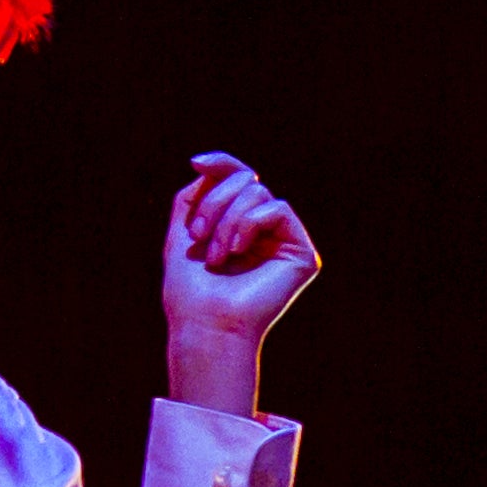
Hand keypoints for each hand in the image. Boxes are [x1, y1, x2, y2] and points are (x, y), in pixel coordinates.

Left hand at [160, 153, 321, 410]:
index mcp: (241, 228)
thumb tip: (213, 168)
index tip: (196, 162)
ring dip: (227, 219)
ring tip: (217, 255)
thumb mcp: (183, 231)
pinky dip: (250, 224)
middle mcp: (267, 233)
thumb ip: (196, 196)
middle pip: (247, 180)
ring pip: (259, 193)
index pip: (240, 180)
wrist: (204, 324)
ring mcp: (286, 243)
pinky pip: (278, 209)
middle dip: (215, 202)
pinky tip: (238, 250)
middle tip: (199, 237)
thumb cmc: (191, 290)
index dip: (222, 163)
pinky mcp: (303, 255)